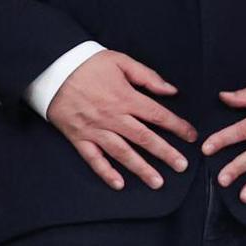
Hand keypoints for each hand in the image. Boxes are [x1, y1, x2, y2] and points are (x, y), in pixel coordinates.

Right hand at [46, 50, 196, 190]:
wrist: (53, 69)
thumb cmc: (89, 63)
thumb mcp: (121, 61)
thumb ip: (148, 76)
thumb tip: (171, 90)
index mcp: (126, 97)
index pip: (157, 115)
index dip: (177, 126)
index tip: (191, 136)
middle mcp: (113, 117)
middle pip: (144, 138)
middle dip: (165, 153)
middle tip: (182, 166)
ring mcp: (95, 129)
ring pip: (122, 153)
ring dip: (141, 168)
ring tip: (158, 182)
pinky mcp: (79, 137)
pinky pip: (94, 159)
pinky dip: (106, 172)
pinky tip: (119, 184)